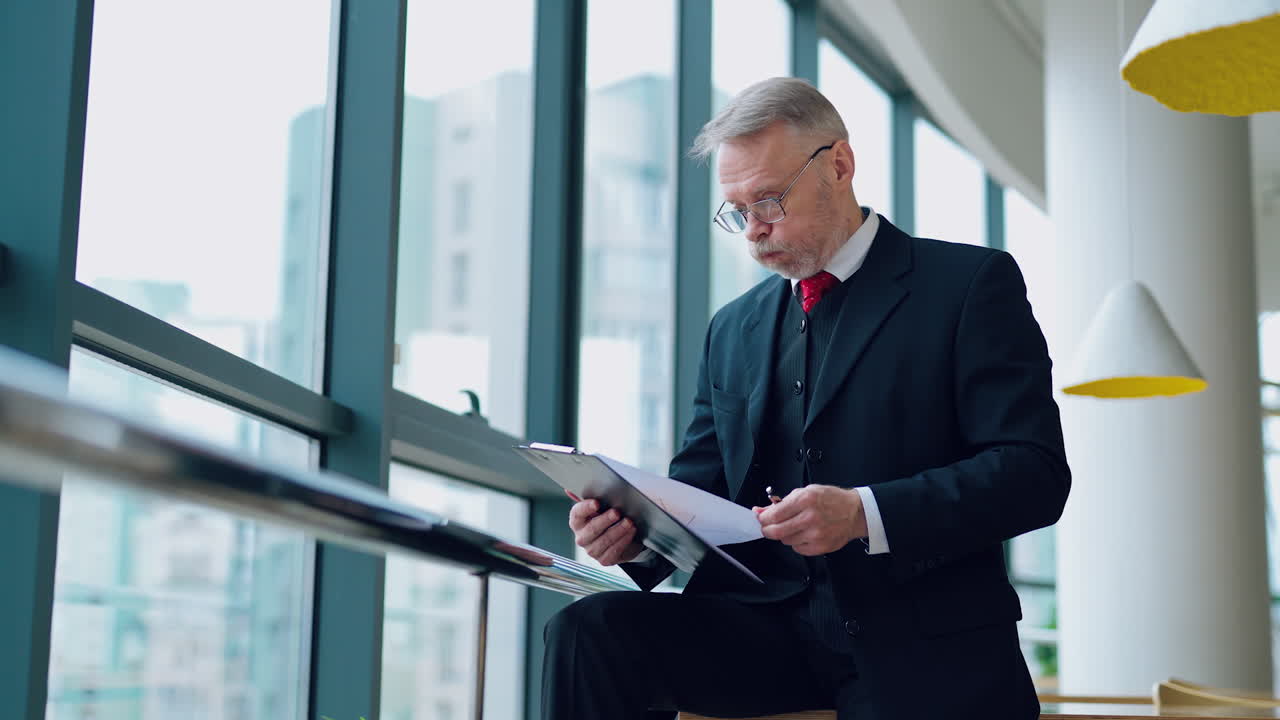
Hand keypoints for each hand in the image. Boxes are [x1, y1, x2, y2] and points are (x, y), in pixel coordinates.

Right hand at [566, 490, 644, 565]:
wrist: (619, 537)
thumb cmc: (608, 518)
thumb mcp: (601, 507)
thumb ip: (590, 497)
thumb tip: (570, 489)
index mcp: (577, 522)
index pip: (577, 514)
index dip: (586, 508)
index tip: (597, 503)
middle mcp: (581, 537)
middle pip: (592, 529)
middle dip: (605, 520)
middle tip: (616, 512)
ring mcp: (592, 550)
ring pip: (605, 540)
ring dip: (618, 530)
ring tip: (629, 522)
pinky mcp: (604, 560)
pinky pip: (614, 550)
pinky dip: (624, 540)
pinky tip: (630, 532)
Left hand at [752, 485, 866, 555]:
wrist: (855, 512)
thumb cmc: (831, 499)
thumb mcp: (806, 491)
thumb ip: (783, 502)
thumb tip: (762, 511)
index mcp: (805, 500)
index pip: (773, 515)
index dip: (763, 518)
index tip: (761, 517)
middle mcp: (810, 518)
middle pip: (775, 531)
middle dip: (767, 529)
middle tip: (768, 526)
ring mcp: (816, 534)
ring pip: (785, 541)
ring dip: (784, 534)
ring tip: (795, 526)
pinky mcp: (820, 547)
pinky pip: (797, 549)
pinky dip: (796, 542)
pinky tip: (805, 533)